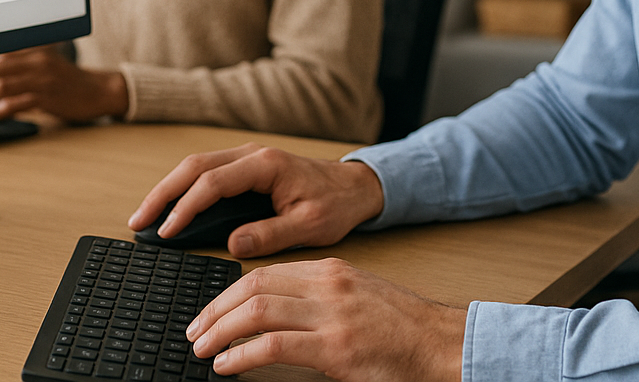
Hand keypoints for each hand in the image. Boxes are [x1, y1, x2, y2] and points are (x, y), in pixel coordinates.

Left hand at [0, 46, 128, 121]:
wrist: (98, 91)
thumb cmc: (65, 83)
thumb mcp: (39, 69)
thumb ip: (14, 72)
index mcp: (28, 51)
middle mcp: (34, 60)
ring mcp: (42, 77)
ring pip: (1, 84)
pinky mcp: (50, 95)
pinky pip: (20, 101)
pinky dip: (0, 108)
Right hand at [127, 144, 384, 257]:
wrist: (355, 187)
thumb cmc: (336, 205)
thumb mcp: (310, 226)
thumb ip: (271, 234)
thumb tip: (233, 243)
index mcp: (266, 165)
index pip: (213, 182)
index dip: (186, 207)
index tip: (167, 232)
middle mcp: (251, 155)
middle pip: (194, 167)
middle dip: (162, 193)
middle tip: (137, 222)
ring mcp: (246, 158)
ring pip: (195, 167)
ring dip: (167, 189)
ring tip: (144, 218)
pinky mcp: (245, 167)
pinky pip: (206, 173)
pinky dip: (183, 189)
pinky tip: (169, 209)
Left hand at [188, 258, 464, 380]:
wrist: (443, 344)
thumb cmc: (404, 330)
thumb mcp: (357, 298)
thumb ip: (318, 299)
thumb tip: (274, 318)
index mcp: (330, 271)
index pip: (264, 274)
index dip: (228, 294)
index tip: (210, 313)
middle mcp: (327, 286)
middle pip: (252, 287)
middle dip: (215, 310)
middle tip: (195, 332)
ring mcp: (331, 316)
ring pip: (257, 312)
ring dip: (221, 331)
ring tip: (204, 349)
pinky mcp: (335, 348)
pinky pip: (274, 346)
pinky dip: (242, 356)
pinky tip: (228, 366)